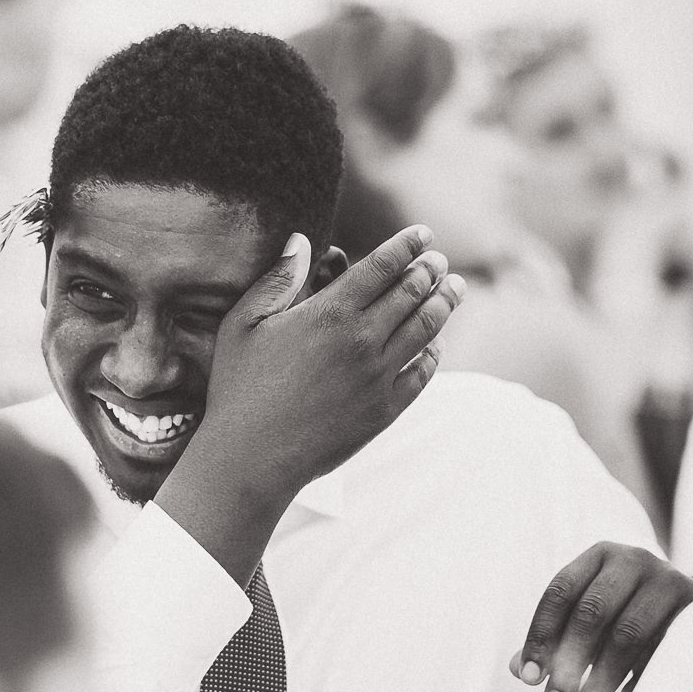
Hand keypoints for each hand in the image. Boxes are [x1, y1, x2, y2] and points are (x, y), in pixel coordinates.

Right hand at [156, 227, 464, 578]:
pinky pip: (424, 372)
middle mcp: (362, 340)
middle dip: (431, 269)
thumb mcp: (242, 325)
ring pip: (427, 327)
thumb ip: (277, 279)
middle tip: (437, 261)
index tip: (422, 233)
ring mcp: (379, 376)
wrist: (252, 457)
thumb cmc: (239, 388)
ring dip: (445, 302)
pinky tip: (435, 342)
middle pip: (413, 291)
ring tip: (453, 288)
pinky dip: (435, 350)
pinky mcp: (386, 410)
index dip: (408, 244)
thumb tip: (301, 240)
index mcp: (329, 312)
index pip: (384, 265)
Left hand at [509, 543, 692, 691]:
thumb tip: (515, 669)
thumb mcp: (589, 617)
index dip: (540, 636)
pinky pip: (662, 650)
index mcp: (598, 556)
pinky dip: (640, 680)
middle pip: (591, 613)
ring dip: (600, 680)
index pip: (559, 592)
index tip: (528, 678)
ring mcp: (669, 581)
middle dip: (569, 663)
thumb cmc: (626, 611)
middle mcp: (634, 561)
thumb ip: (554, 639)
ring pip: (627, 635)